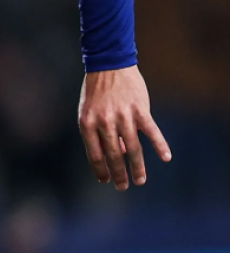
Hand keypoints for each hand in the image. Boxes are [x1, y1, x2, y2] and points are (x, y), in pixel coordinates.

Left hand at [77, 66, 170, 189]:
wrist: (108, 65)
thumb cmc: (96, 92)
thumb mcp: (89, 112)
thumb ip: (99, 133)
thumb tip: (118, 154)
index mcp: (87, 124)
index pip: (94, 154)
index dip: (100, 170)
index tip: (105, 181)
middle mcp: (104, 122)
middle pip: (113, 155)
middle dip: (119, 174)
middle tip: (123, 187)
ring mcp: (123, 116)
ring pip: (132, 148)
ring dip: (137, 167)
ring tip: (140, 180)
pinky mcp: (139, 110)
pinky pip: (151, 131)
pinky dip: (160, 145)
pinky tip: (166, 157)